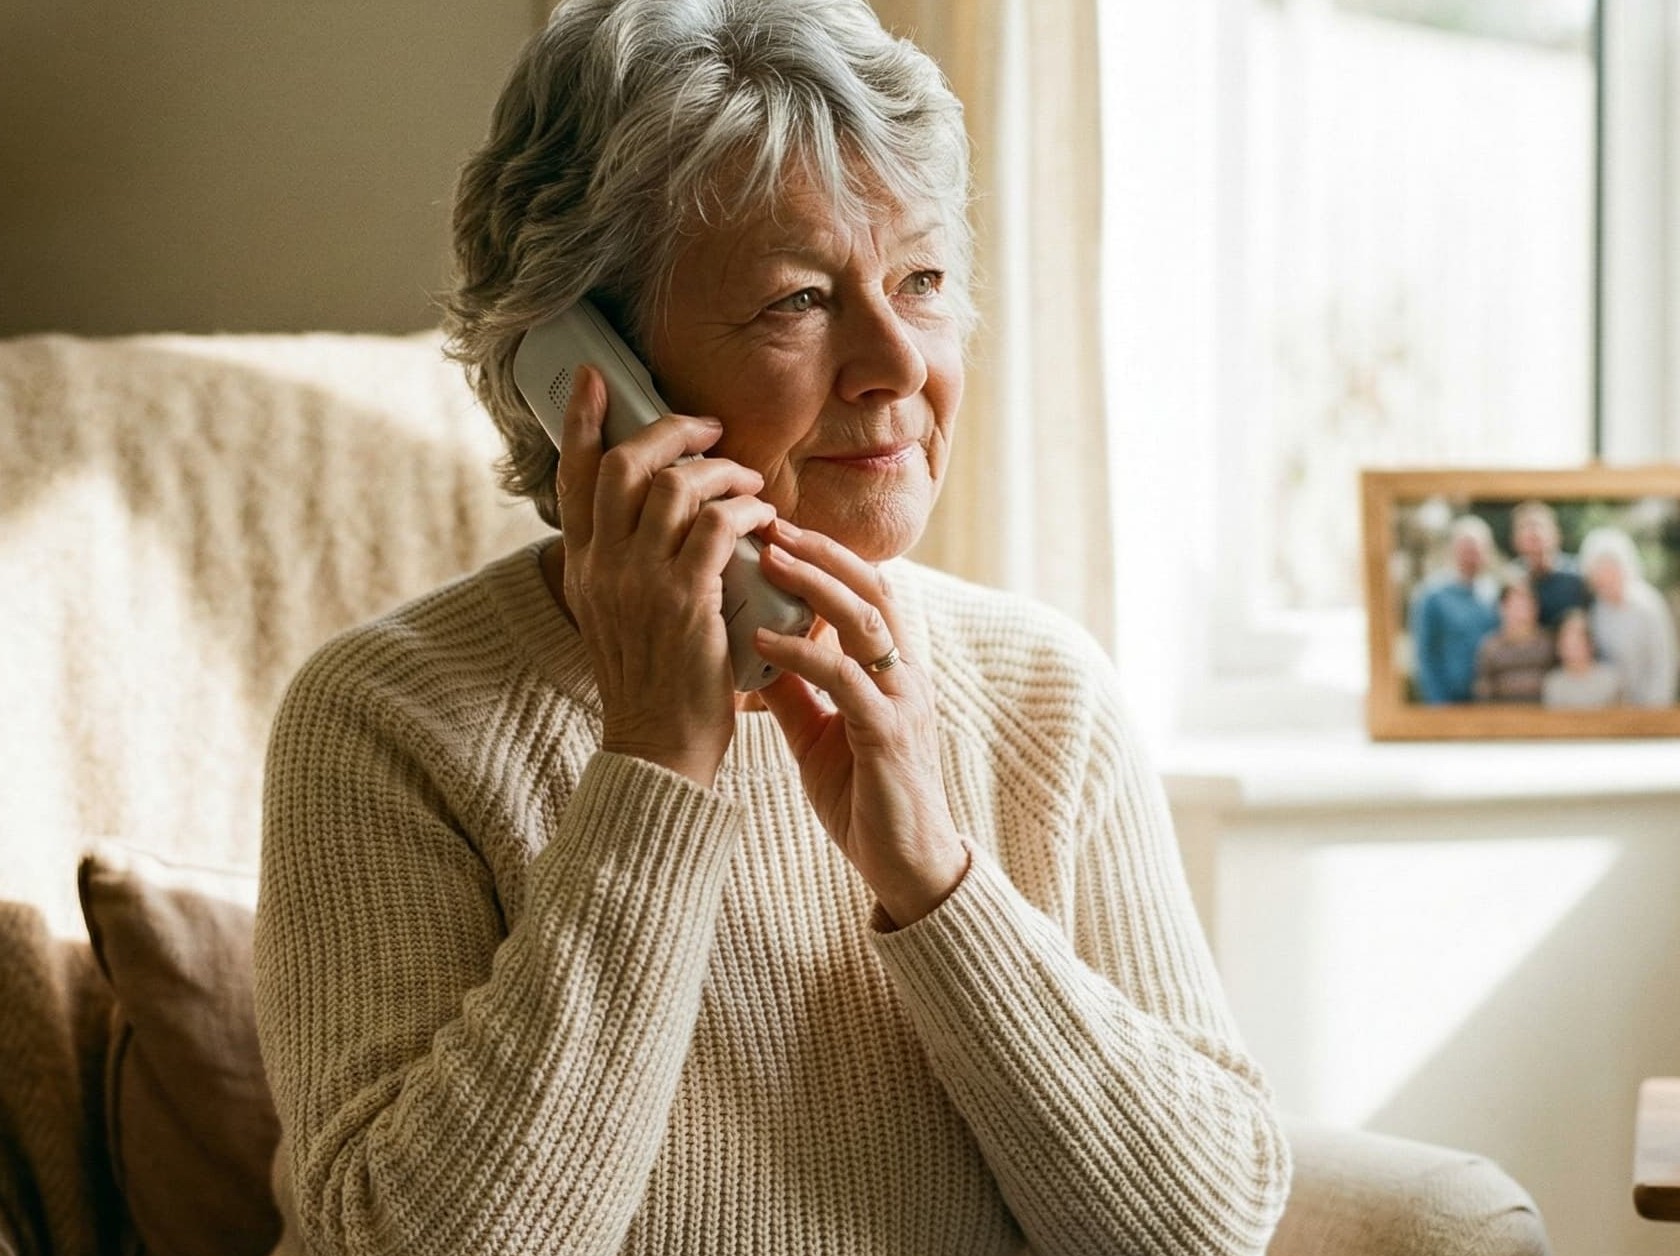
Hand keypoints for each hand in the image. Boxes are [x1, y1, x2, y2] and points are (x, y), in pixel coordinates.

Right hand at [553, 365, 776, 785]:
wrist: (658, 748)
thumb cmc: (653, 683)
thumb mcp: (621, 617)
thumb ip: (629, 565)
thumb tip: (660, 516)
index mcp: (583, 568)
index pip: (573, 478)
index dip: (582, 421)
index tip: (595, 378)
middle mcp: (602, 567)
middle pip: (624, 464)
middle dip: (669, 431)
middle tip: (707, 429)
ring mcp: (640, 582)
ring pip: (674, 487)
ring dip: (721, 470)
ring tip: (749, 482)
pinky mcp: (684, 600)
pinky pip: (719, 525)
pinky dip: (747, 510)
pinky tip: (765, 518)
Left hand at [752, 519, 968, 926]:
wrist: (905, 866)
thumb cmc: (864, 798)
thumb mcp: (817, 734)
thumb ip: (794, 690)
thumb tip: (753, 649)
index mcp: (889, 669)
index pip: (864, 592)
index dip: (824, 556)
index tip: (775, 530)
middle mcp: (902, 674)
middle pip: (870, 588)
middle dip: (821, 551)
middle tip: (770, 522)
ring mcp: (900, 700)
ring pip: (864, 620)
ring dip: (814, 584)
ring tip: (768, 558)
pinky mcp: (887, 733)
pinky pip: (844, 679)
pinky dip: (802, 653)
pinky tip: (762, 640)